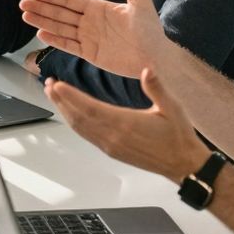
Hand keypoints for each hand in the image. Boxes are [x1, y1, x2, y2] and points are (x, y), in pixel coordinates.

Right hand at [19, 0, 163, 78]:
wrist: (156, 56)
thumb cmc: (151, 29)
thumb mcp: (139, 2)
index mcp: (99, 8)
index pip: (70, 1)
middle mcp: (90, 22)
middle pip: (60, 14)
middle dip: (41, 8)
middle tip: (22, 3)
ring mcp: (89, 38)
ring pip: (60, 28)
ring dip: (42, 22)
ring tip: (25, 16)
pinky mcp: (90, 54)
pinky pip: (69, 46)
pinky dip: (55, 40)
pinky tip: (41, 33)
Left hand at [45, 69, 210, 183]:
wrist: (183, 164)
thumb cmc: (178, 136)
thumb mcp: (172, 107)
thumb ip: (157, 88)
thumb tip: (147, 70)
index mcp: (125, 124)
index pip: (90, 108)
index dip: (71, 97)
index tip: (57, 85)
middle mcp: (113, 137)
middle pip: (78, 117)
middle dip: (61, 101)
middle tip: (49, 85)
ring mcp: (110, 145)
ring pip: (80, 128)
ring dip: (65, 111)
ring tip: (54, 96)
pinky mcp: (112, 150)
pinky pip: (87, 136)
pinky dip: (75, 123)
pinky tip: (70, 114)